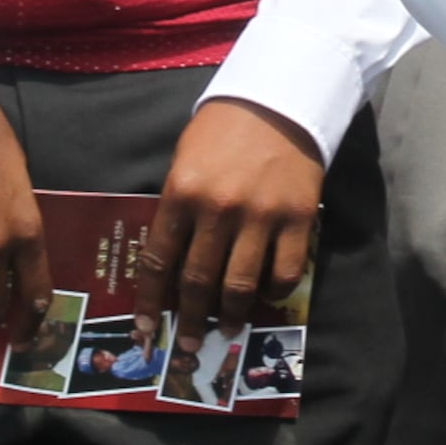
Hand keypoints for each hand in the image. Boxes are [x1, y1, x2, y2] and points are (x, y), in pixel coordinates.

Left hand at [150, 98, 324, 333]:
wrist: (278, 99)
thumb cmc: (223, 130)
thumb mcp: (184, 162)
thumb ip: (177, 209)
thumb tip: (172, 264)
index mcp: (182, 193)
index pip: (159, 261)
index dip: (151, 302)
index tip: (147, 330)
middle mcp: (218, 209)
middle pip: (198, 280)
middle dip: (190, 320)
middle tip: (188, 344)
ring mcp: (261, 216)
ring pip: (240, 284)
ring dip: (231, 315)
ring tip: (227, 330)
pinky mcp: (298, 218)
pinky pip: (286, 271)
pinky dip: (274, 291)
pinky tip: (267, 296)